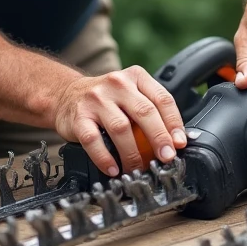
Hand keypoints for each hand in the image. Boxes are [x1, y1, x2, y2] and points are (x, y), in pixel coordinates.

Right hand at [52, 67, 187, 176]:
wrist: (66, 95)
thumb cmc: (106, 100)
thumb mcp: (131, 94)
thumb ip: (151, 110)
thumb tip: (176, 141)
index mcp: (136, 76)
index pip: (162, 98)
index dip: (174, 123)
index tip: (179, 144)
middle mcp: (117, 84)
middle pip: (144, 112)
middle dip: (159, 138)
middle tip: (166, 158)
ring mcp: (96, 99)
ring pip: (121, 128)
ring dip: (133, 153)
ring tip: (138, 168)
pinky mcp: (79, 116)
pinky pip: (94, 140)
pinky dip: (105, 157)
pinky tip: (113, 169)